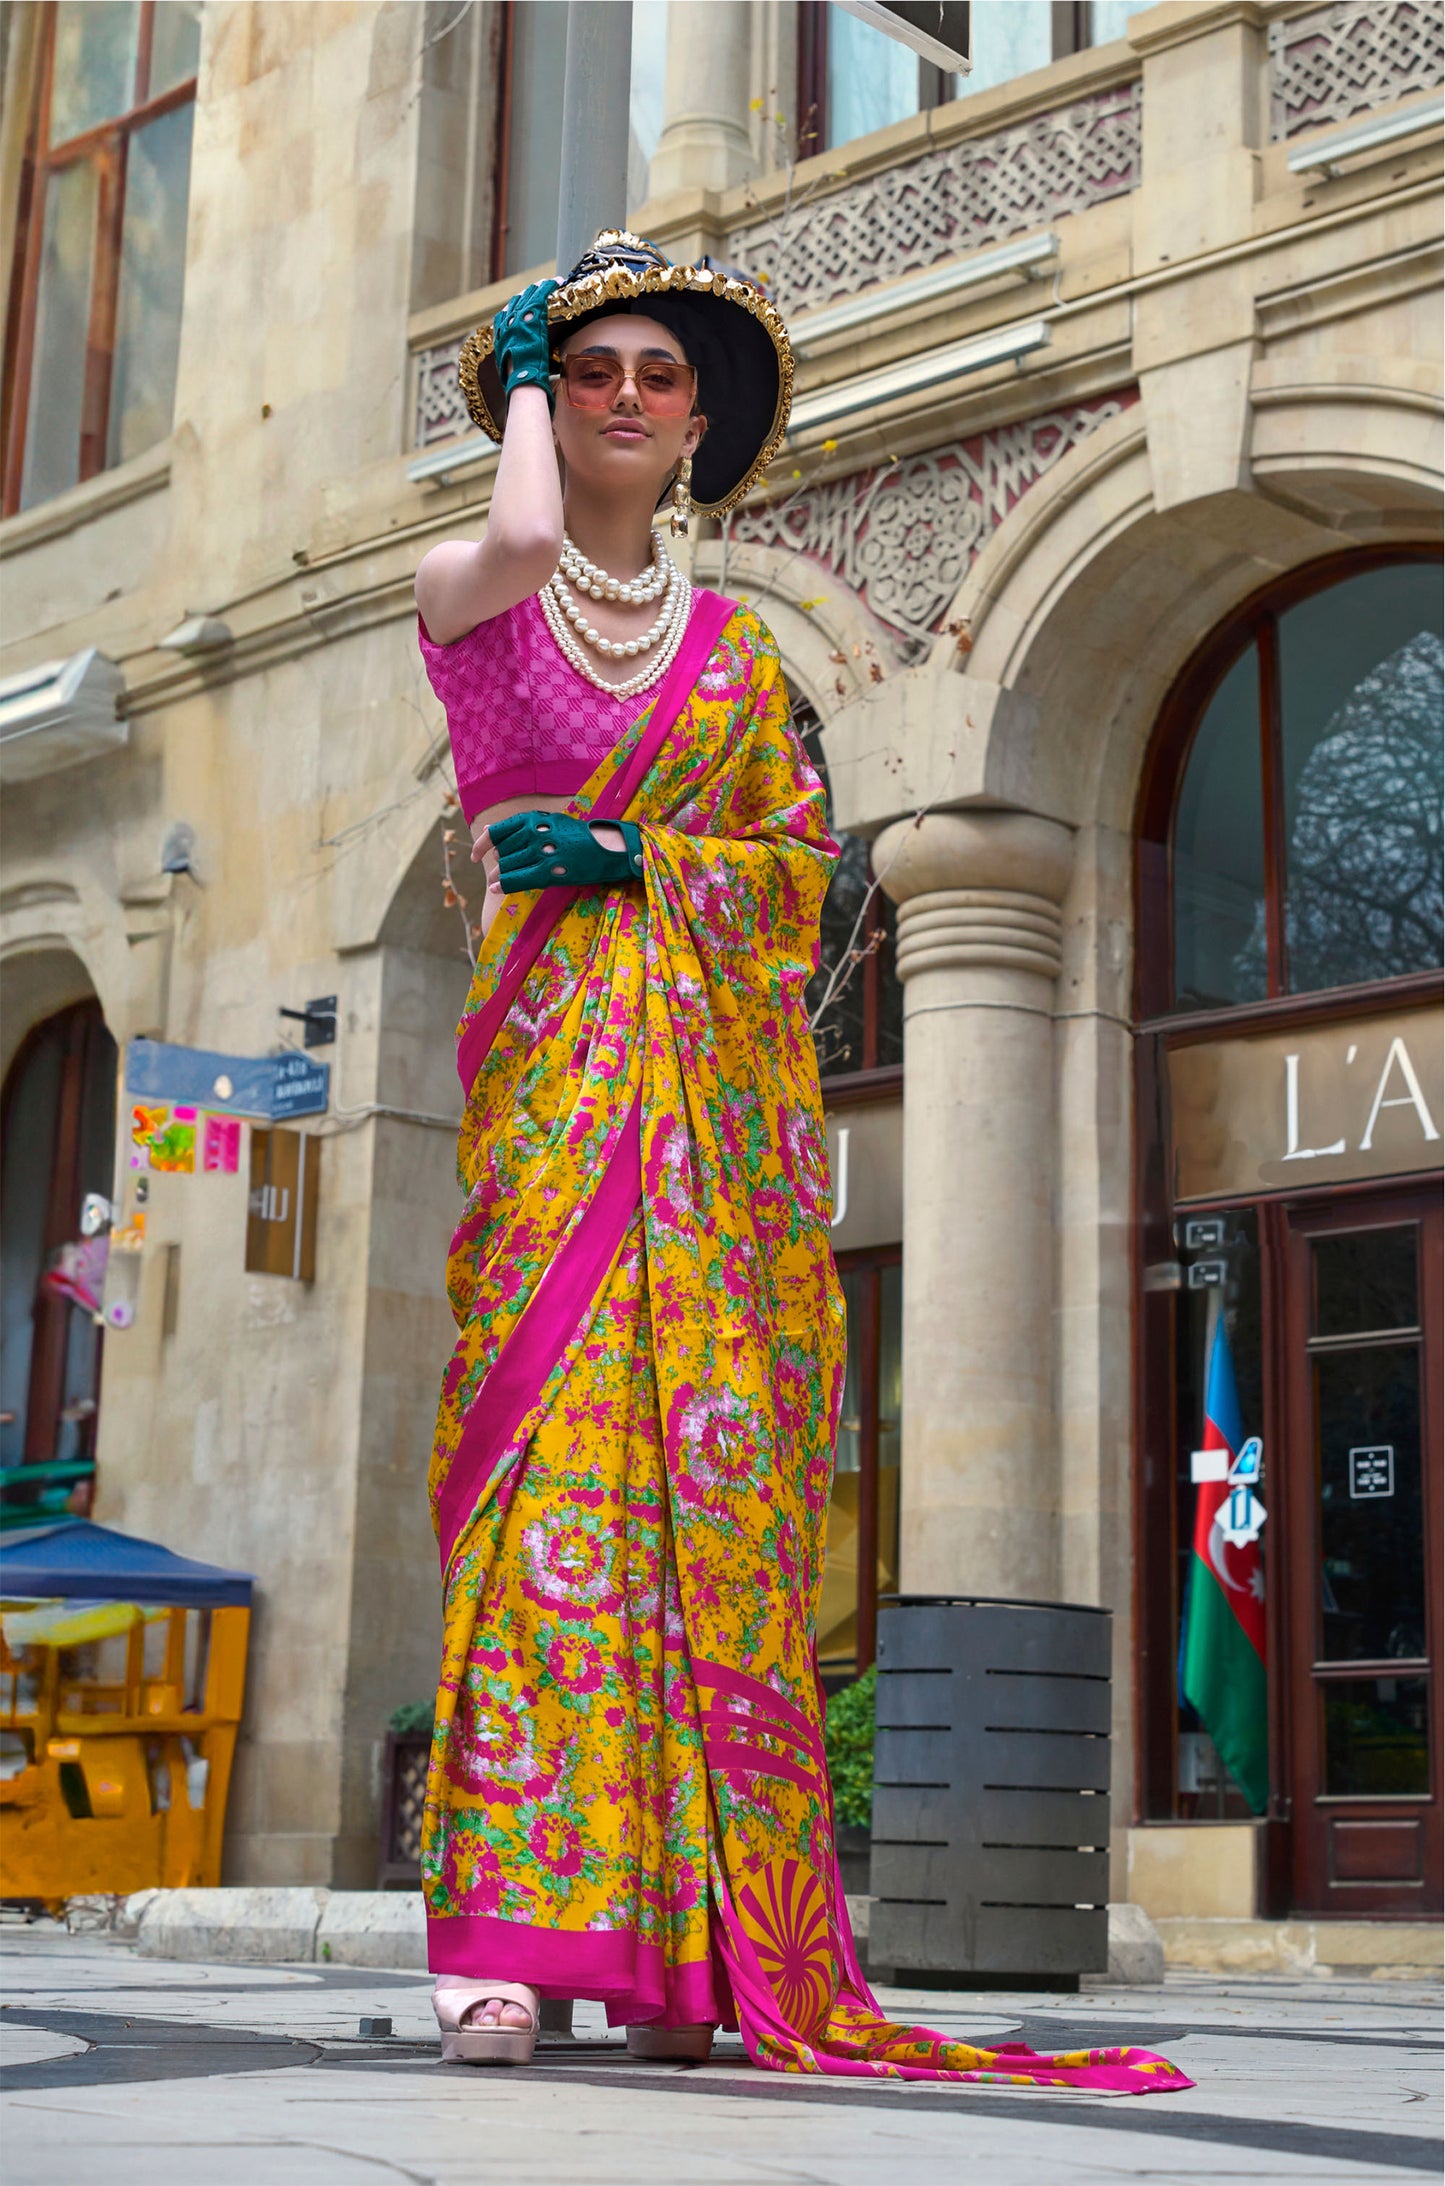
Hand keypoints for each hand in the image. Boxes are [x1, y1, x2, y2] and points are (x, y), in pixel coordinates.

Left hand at [483, 811, 643, 893]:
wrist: (605, 847)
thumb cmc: (575, 835)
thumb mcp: (546, 821)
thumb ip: (518, 826)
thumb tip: (486, 829)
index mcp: (532, 819)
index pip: (496, 832)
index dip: (481, 845)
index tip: (475, 855)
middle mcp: (533, 833)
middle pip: (501, 853)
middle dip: (496, 865)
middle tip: (494, 874)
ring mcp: (541, 852)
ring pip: (506, 867)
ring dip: (499, 876)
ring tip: (497, 882)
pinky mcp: (549, 871)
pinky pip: (517, 880)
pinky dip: (503, 885)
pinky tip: (496, 889)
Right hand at [492, 280, 559, 404]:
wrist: (522, 383)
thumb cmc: (519, 384)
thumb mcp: (511, 371)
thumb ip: (515, 364)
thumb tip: (519, 372)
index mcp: (500, 336)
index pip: (506, 315)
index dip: (515, 307)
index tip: (522, 303)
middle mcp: (506, 324)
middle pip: (516, 301)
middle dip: (528, 293)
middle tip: (538, 287)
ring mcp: (518, 319)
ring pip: (529, 296)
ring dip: (539, 287)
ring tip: (549, 282)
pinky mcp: (531, 318)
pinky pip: (540, 296)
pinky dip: (548, 286)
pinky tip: (556, 281)